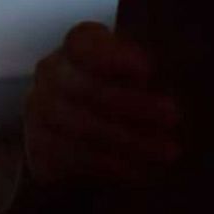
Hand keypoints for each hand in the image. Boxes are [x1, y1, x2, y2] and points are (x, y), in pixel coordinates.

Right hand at [22, 20, 182, 188]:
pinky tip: (140, 170)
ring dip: (129, 140)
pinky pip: (74, 157)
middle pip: (87, 88)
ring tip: (167, 151)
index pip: (84, 43)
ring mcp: (39, 111)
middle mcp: (52, 74)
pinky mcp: (39, 147)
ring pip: (82, 126)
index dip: (114, 56)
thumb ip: (144, 72)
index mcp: (76, 47)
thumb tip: (172, 78)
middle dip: (132, 104)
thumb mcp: (132, 73)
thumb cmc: (116, 92)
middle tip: (174, 115)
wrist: (71, 132)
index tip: (148, 69)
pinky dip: (111, 165)